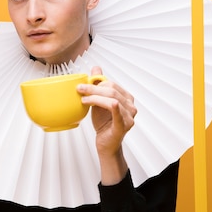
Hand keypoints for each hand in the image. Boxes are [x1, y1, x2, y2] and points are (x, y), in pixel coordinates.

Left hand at [77, 67, 136, 183]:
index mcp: (126, 98)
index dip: (96, 83)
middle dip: (94, 88)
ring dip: (95, 97)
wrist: (106, 143)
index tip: (82, 85)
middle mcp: (131, 106)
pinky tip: (104, 103)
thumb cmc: (104, 122)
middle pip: (112, 90)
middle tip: (80, 89)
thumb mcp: (99, 101)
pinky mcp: (124, 125)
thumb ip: (99, 85)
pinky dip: (110, 106)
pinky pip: (117, 113)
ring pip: (112, 99)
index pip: (112, 84)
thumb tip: (96, 68)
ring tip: (83, 99)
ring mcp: (129, 116)